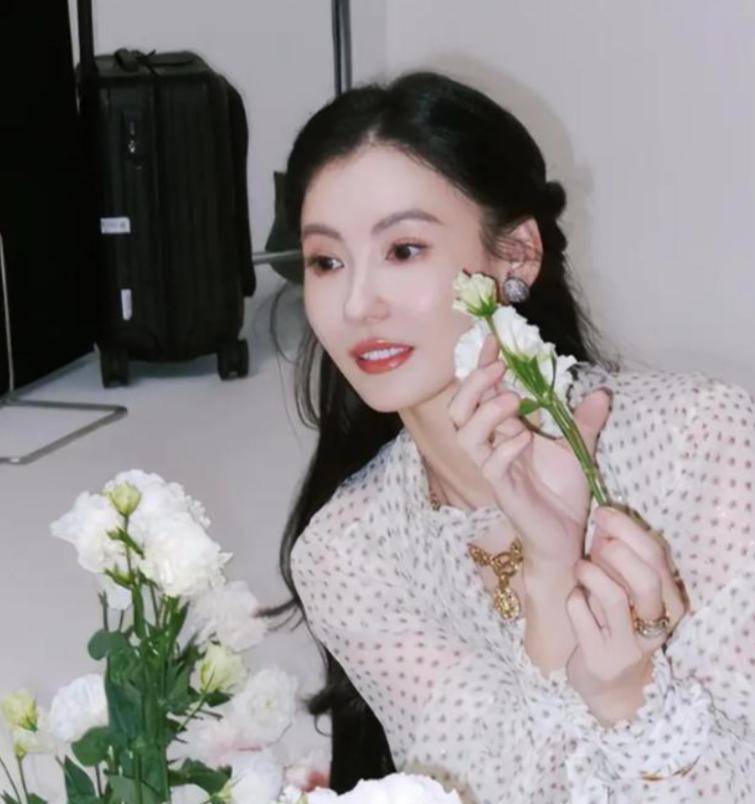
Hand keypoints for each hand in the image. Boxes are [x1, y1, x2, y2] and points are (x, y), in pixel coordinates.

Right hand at [448, 333, 611, 573]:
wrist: (566, 536)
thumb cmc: (564, 494)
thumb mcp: (578, 449)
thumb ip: (585, 421)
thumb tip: (602, 392)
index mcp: (505, 432)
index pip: (481, 394)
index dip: (482, 366)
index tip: (492, 339)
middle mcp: (493, 447)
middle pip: (459, 411)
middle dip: (473, 385)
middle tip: (498, 368)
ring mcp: (494, 469)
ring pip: (466, 437)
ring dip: (485, 413)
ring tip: (511, 401)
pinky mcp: (503, 491)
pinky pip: (491, 466)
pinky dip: (505, 448)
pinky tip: (524, 440)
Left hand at [565, 506, 687, 724]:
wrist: (609, 685)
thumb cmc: (614, 624)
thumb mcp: (624, 589)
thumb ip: (618, 557)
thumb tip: (604, 518)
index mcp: (668, 600)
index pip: (656, 554)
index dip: (627, 528)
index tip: (603, 513)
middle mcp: (656, 623)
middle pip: (645, 576)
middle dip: (615, 550)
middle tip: (594, 542)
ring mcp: (629, 644)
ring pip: (613, 596)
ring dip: (591, 573)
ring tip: (581, 569)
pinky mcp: (601, 658)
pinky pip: (582, 616)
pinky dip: (573, 600)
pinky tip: (574, 599)